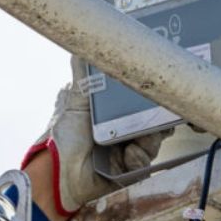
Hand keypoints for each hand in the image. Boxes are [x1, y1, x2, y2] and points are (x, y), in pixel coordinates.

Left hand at [24, 60, 166, 220]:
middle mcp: (124, 130)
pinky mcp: (131, 170)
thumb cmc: (64, 136)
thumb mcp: (75, 101)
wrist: (59, 171)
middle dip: (157, 119)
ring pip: (154, 140)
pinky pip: (146, 160)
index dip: (154, 97)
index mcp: (114, 112)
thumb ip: (84, 76)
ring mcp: (129, 150)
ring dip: (147, 139)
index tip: (162, 91)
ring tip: (132, 140)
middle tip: (154, 117)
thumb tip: (80, 48)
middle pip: (155, 120)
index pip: (143, 101)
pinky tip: (126, 155)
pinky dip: (138, 157)